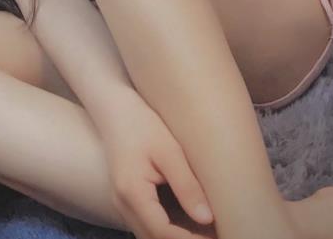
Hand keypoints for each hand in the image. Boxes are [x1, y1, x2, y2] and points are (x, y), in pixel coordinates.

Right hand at [100, 92, 215, 238]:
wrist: (113, 107)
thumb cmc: (141, 123)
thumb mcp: (169, 151)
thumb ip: (186, 186)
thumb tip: (207, 219)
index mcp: (132, 193)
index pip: (164, 233)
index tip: (219, 237)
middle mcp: (122, 204)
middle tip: (216, 236)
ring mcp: (121, 202)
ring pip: (148, 236)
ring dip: (174, 238)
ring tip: (206, 232)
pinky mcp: (125, 198)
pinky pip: (146, 225)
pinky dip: (166, 231)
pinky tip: (188, 223)